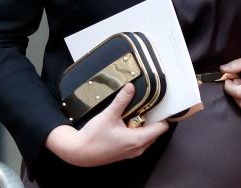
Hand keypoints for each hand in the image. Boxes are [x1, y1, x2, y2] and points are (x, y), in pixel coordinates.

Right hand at [45, 83, 168, 166]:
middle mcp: (138, 148)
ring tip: (135, 114)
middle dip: (153, 120)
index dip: (163, 116)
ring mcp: (132, 153)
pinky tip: (126, 123)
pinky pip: (138, 142)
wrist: (77, 152)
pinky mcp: (125, 153)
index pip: (162, 128)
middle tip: (146, 107)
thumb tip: (131, 87)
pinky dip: (137, 132)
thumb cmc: (92, 138)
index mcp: (138, 140)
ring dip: (144, 126)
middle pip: (156, 132)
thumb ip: (121, 101)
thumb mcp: (108, 115)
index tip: (161, 106)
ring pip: (147, 137)